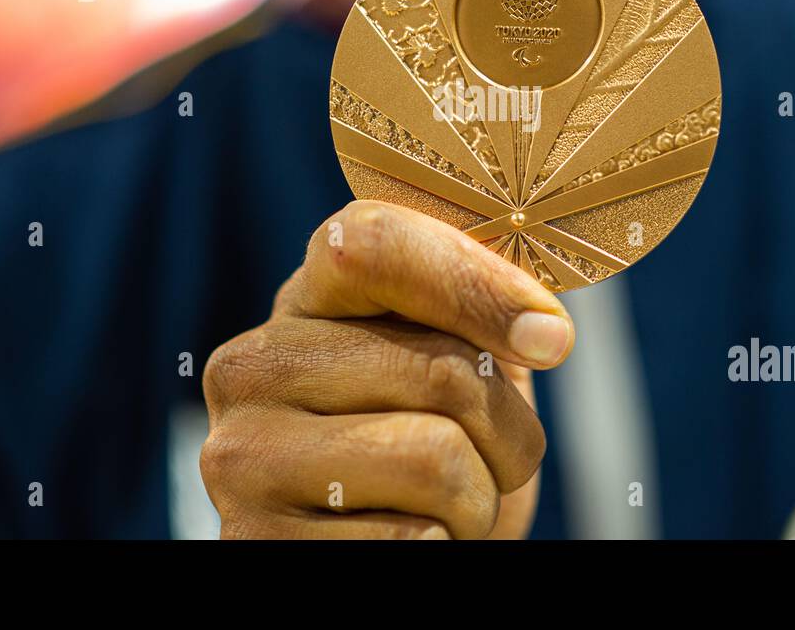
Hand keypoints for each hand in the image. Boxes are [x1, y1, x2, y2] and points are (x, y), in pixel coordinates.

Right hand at [200, 200, 574, 537]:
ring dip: (477, 501)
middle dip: (506, 432)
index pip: (376, 243)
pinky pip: (412, 540)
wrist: (383, 550)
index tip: (552, 337)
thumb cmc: (435, 442)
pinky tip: (401, 538)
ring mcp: (242, 456)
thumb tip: (544, 328)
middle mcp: (254, 364)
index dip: (479, 285)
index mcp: (306, 297)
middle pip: (441, 369)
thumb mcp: (461, 357)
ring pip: (437, 460)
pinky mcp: (255, 543)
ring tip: (442, 505)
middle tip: (486, 460)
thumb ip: (486, 307)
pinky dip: (440, 549)